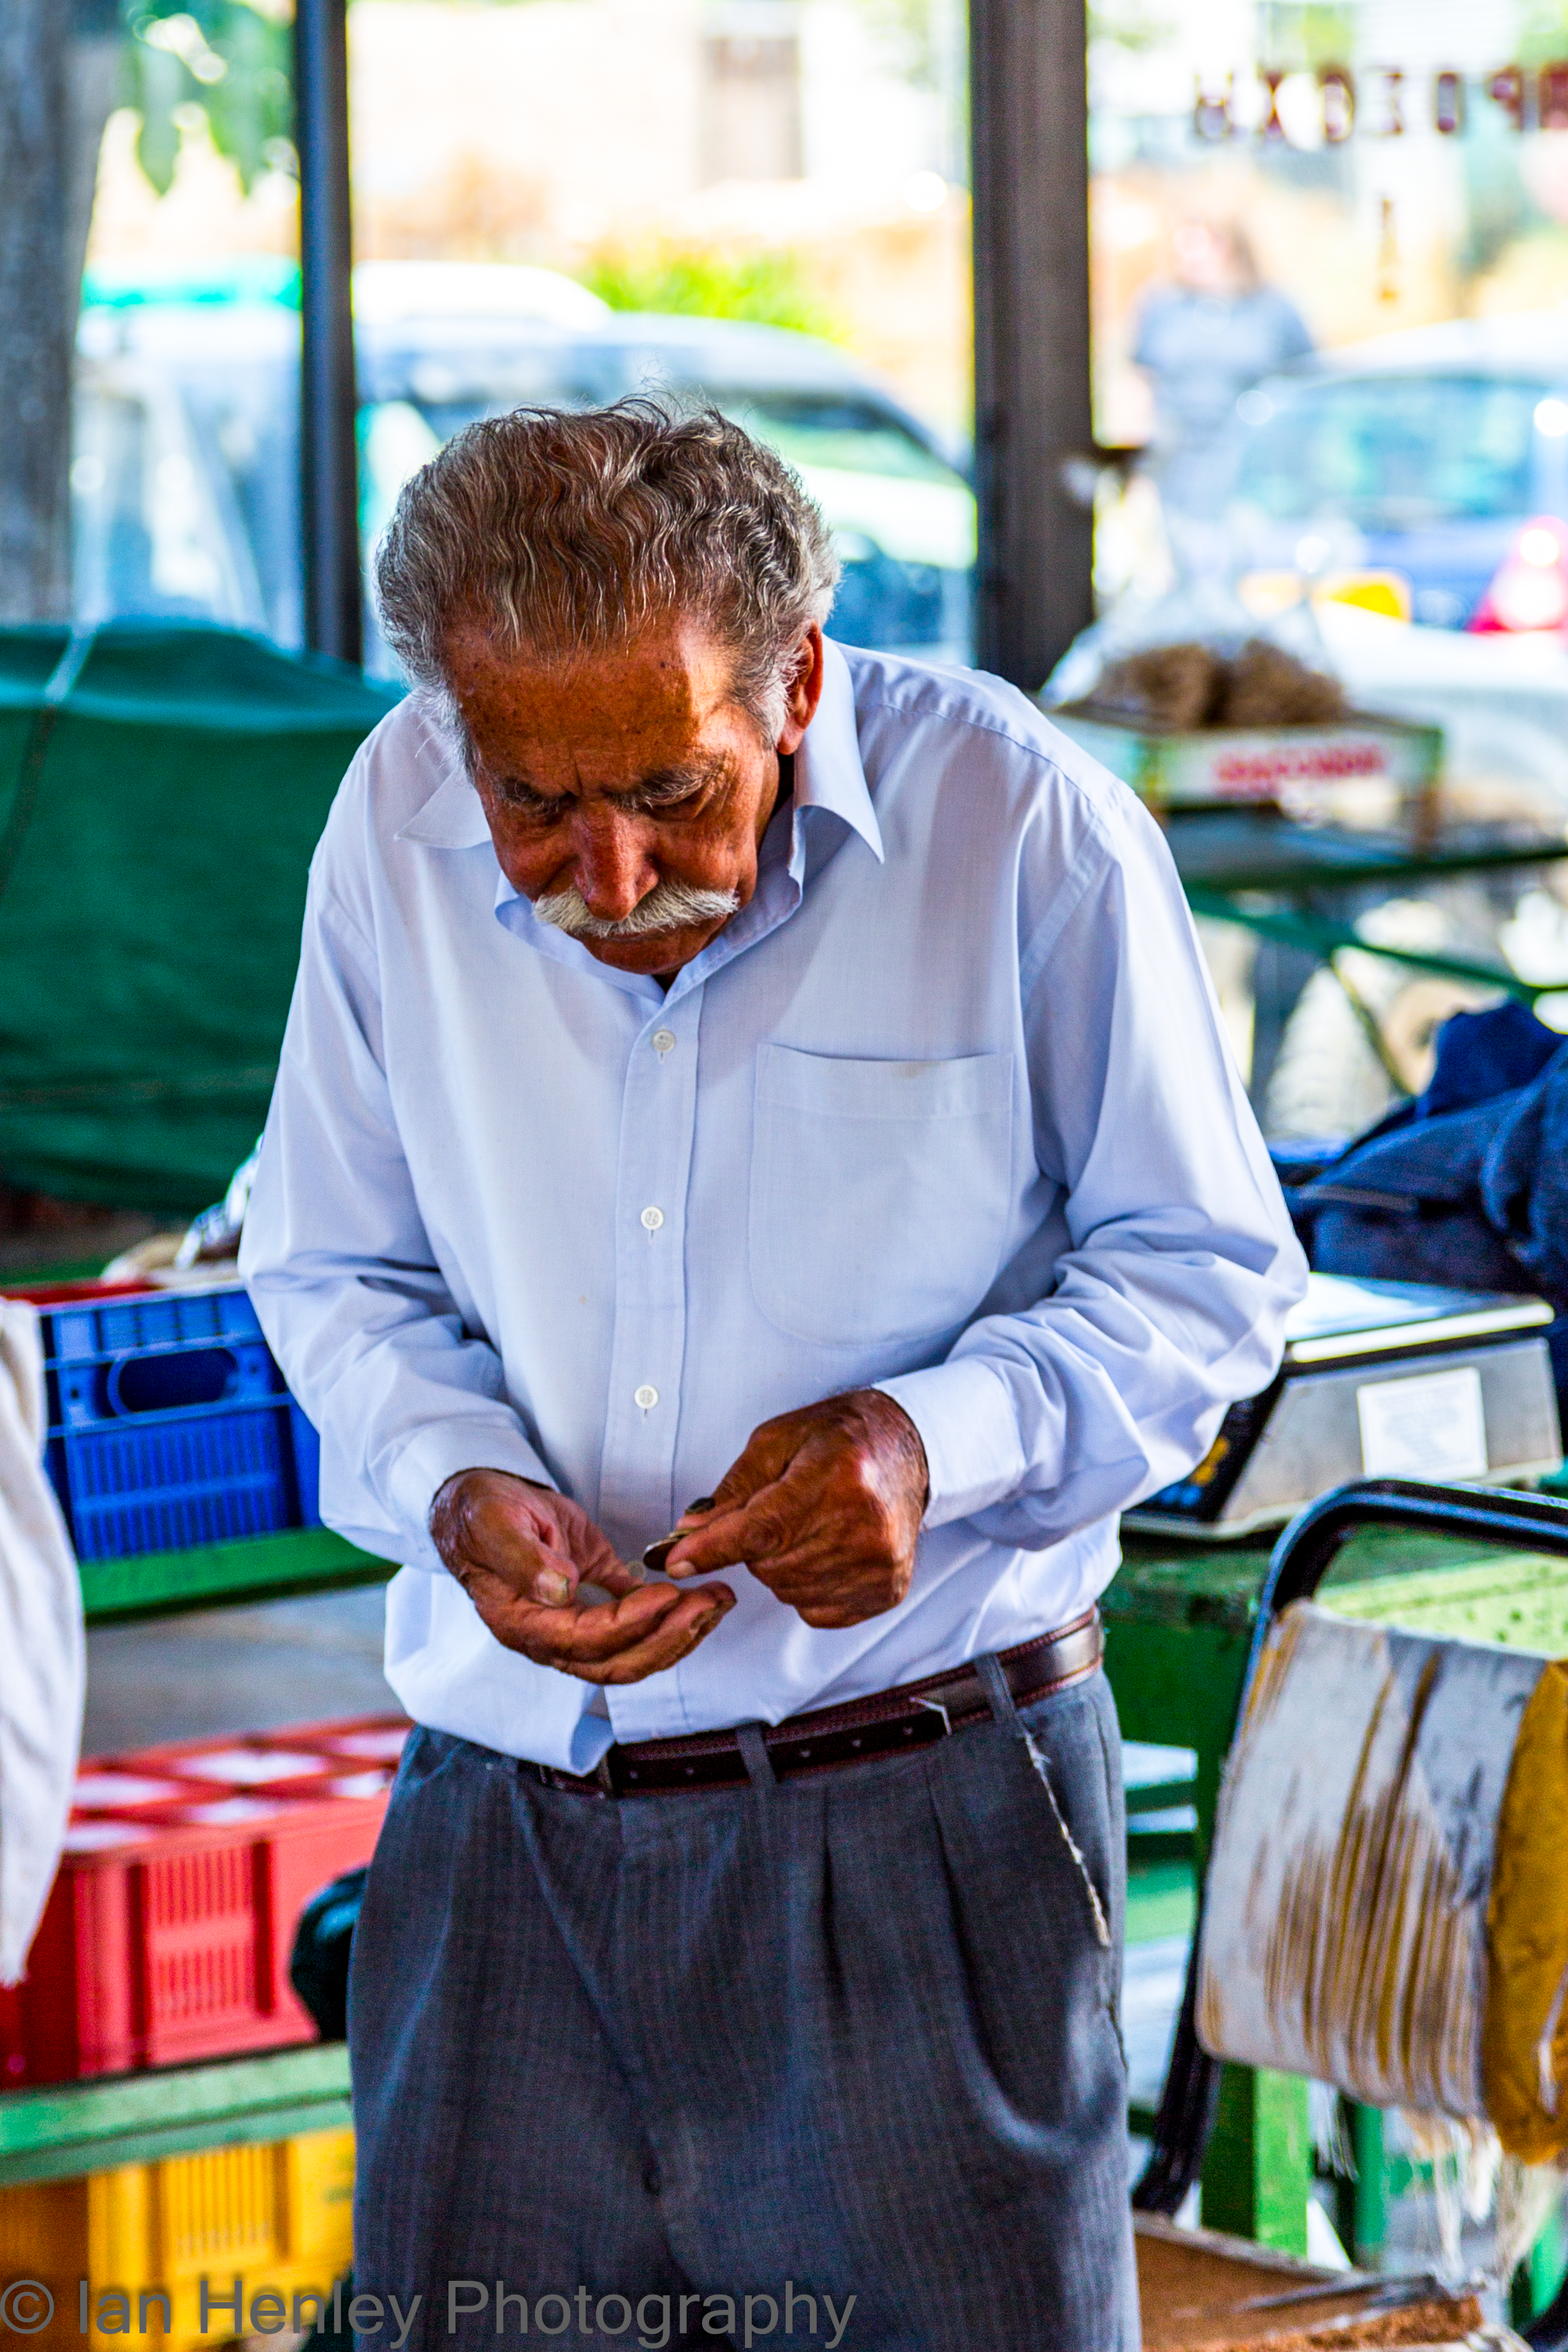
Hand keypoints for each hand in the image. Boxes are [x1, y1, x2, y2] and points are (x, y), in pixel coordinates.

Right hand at [430, 1469, 734, 1684]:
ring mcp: (576, 1619)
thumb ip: (523, 1558)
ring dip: (679, 1630)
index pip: (586, 1641)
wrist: (476, 1499)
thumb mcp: (493, 1525)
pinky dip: (670, 1612)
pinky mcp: (594, 1595)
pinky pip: (636, 1618)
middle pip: (619, 1661)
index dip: (630, 1625)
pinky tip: (701, 1596)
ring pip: (634, 1648)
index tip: (666, 1596)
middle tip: (709, 1604)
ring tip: (718, 1601)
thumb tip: (559, 1589)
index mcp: (524, 1625)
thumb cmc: (478, 1512)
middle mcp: (552, 1635)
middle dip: (670, 1638)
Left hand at [664, 1390, 928, 1629]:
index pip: (761, 1528)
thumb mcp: (778, 1441)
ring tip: (810, 1526)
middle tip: (781, 1510)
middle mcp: (864, 1525)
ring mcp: (880, 1564)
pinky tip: (826, 1550)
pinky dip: (807, 1586)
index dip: (712, 1548)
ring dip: (781, 1565)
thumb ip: (733, 1490)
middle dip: (756, 1544)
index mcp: (836, 1477)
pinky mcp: (888, 1590)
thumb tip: (690, 1534)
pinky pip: (816, 1611)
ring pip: (788, 1590)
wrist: (908, 1450)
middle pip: (769, 1564)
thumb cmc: (840, 1439)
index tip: (676, 1562)